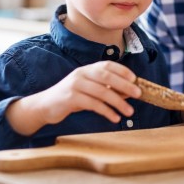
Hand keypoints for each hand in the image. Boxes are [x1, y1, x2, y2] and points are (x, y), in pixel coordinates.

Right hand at [6, 61, 140, 134]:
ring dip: (118, 102)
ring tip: (129, 112)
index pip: (107, 65)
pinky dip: (106, 111)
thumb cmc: (71, 98)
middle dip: (124, 85)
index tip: (135, 79)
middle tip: (138, 94)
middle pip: (107, 76)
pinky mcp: (71, 98)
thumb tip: (127, 93)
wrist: (45, 106)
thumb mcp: (88, 91)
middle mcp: (81, 74)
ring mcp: (75, 85)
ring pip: (102, 92)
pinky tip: (115, 118)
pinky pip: (93, 104)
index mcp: (87, 69)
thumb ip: (105, 90)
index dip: (122, 71)